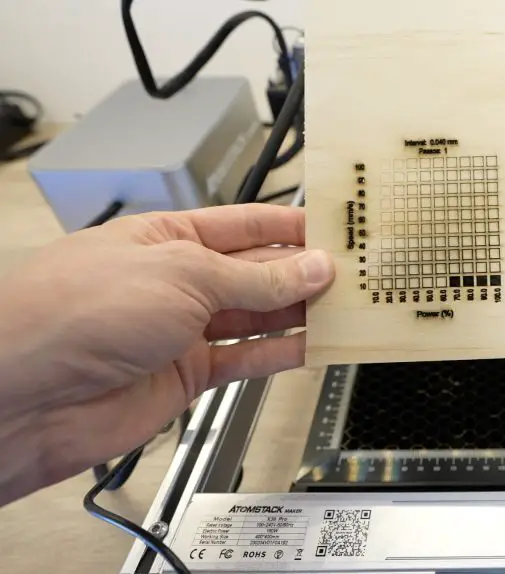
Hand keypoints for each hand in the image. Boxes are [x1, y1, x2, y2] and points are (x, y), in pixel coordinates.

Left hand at [0, 205, 333, 504]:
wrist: (27, 392)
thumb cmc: (77, 311)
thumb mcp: (182, 275)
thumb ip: (255, 280)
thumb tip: (312, 269)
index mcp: (168, 237)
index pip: (246, 226)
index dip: (293, 228)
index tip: (338, 231)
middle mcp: (178, 281)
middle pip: (258, 273)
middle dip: (305, 272)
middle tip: (356, 274)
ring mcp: (183, 330)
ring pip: (258, 317)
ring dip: (302, 313)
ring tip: (349, 308)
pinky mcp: (187, 375)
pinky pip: (247, 360)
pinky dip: (283, 354)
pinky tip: (315, 346)